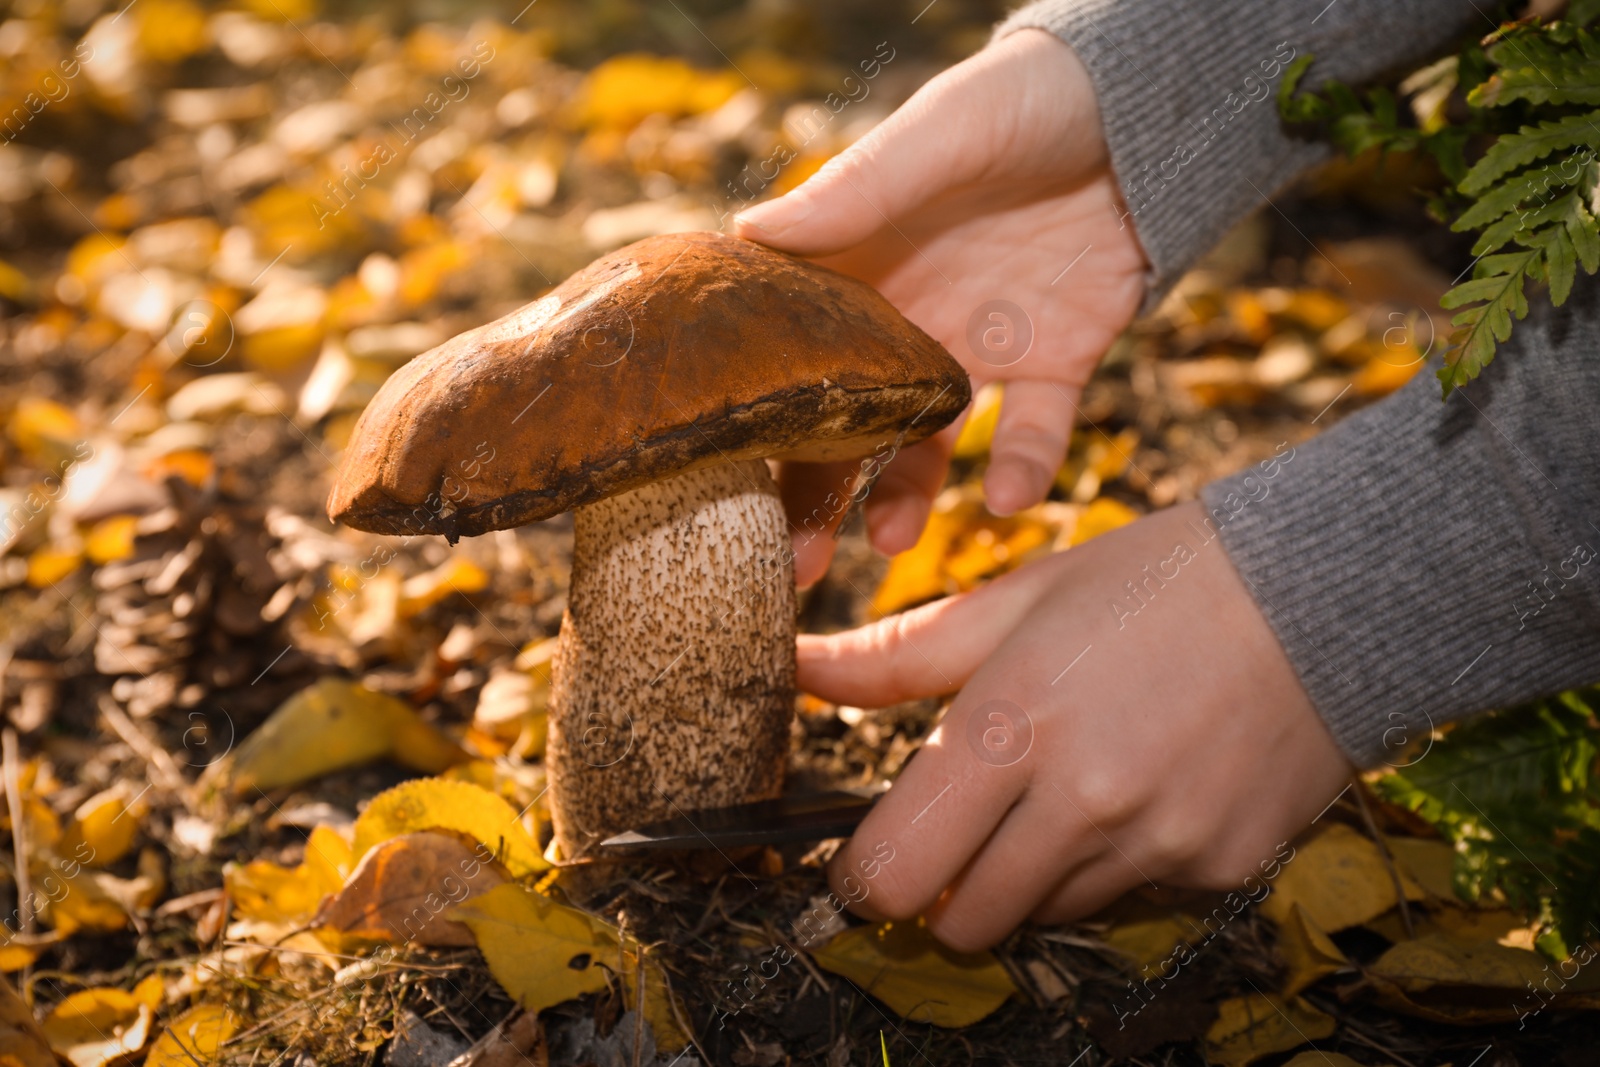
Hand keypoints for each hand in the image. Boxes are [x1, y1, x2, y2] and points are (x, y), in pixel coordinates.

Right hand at [734, 29, 1147, 585]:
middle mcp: (907, 321)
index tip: (710, 477)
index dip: (752, 416)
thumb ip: (858, 188)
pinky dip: (1024, 467)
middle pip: (844, 423)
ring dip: (904, 497)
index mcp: (860, 269)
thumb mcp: (939, 134)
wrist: (1141, 107)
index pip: (788, 354)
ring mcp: (979, 348)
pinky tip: (1008, 496)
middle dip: (814, 494)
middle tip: (789, 566)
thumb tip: (749, 228)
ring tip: (888, 543)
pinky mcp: (1057, 363)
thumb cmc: (1021, 100)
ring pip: (926, 443)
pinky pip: (1034, 432)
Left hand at [798, 502, 1352, 950]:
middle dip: (944, 889)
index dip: (866, 879)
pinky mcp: (1215, 868)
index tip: (871, 861)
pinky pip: (1127, 900)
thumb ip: (897, 655)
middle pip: (960, 922)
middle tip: (965, 829)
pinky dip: (1112, 866)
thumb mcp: (1016, 599)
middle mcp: (1080, 801)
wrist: (1321, 593)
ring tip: (1066, 787)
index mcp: (1010, 725)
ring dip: (1029, 874)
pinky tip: (1140, 790)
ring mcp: (1154, 844)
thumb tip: (797, 667)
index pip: (894, 870)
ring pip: (1044, 915)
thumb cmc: (1153, 583)